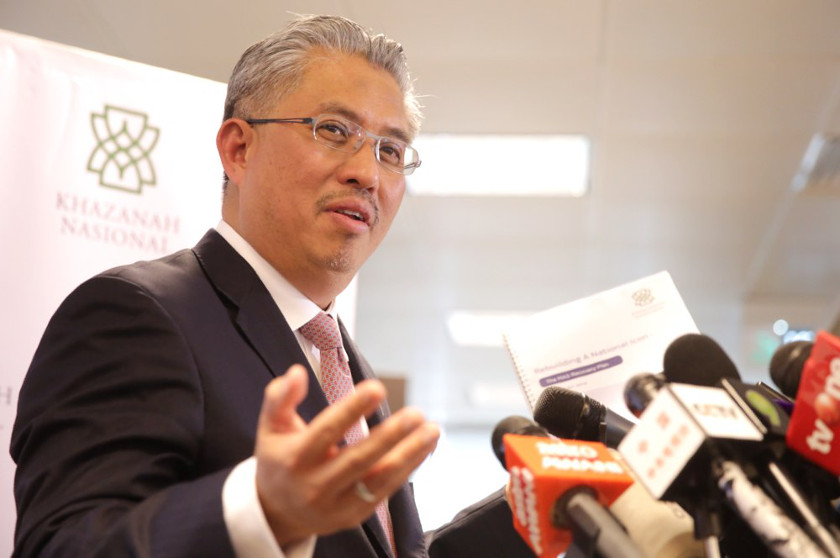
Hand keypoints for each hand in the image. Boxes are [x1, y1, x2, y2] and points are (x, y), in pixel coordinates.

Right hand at [254, 364, 439, 545]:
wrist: (277, 513)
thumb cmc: (279, 459)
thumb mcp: (270, 427)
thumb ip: (279, 398)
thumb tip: (296, 372)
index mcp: (295, 458)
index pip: (327, 431)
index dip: (352, 409)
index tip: (377, 388)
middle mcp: (316, 485)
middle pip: (358, 459)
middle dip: (390, 436)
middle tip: (415, 413)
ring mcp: (337, 505)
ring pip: (378, 480)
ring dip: (410, 454)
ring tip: (431, 430)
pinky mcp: (355, 515)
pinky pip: (386, 491)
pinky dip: (408, 468)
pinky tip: (424, 447)